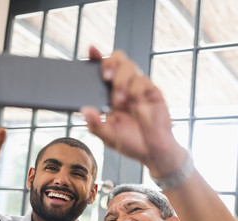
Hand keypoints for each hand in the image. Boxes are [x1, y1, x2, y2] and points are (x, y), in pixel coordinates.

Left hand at [82, 47, 186, 178]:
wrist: (154, 152)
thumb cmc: (131, 143)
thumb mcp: (108, 137)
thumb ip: (95, 124)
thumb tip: (84, 111)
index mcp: (108, 94)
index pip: (101, 70)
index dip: (96, 57)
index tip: (91, 50)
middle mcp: (123, 87)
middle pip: (117, 59)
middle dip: (109, 63)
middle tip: (105, 77)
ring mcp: (138, 88)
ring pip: (129, 66)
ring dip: (121, 80)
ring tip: (120, 100)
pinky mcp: (151, 92)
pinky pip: (142, 80)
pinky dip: (135, 89)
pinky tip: (135, 103)